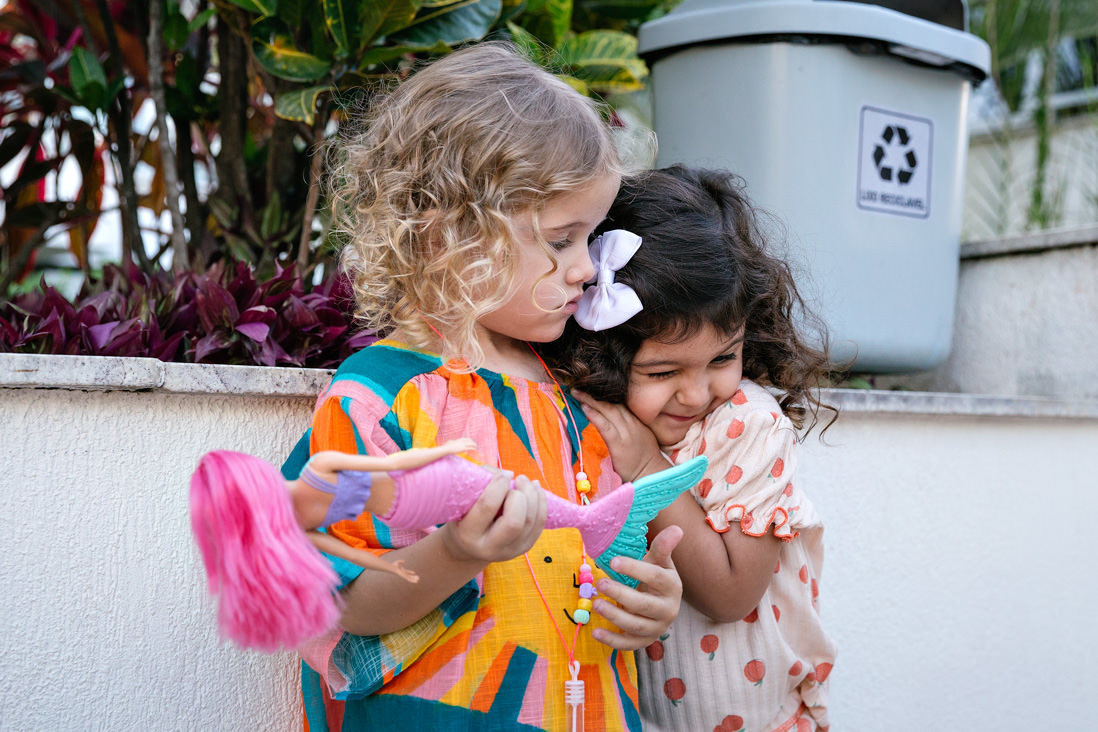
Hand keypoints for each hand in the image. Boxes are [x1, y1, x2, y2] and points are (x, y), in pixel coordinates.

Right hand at [439, 471, 547, 564]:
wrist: (467, 546)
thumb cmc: (463, 516)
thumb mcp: (462, 503)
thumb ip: (480, 484)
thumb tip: (507, 474)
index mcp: (468, 534)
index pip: (487, 506)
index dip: (499, 485)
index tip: (504, 474)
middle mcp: (490, 547)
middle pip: (514, 521)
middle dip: (520, 495)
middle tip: (518, 479)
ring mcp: (510, 550)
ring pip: (531, 521)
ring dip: (533, 495)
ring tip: (526, 481)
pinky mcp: (525, 547)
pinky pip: (540, 523)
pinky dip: (541, 502)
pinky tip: (535, 488)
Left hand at [574, 390, 668, 481]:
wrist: (652, 474)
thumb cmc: (644, 459)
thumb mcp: (641, 437)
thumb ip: (629, 427)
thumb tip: (612, 420)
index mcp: (637, 420)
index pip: (620, 402)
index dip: (605, 393)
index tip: (592, 387)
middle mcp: (632, 423)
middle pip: (613, 402)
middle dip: (595, 392)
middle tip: (580, 384)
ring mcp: (626, 432)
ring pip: (608, 410)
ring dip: (591, 399)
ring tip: (577, 392)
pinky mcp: (619, 443)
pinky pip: (604, 425)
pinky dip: (594, 415)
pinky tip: (584, 407)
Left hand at [590, 525, 683, 649]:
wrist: (661, 603)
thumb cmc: (656, 577)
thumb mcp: (659, 561)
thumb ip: (663, 546)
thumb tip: (676, 528)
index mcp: (673, 586)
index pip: (655, 577)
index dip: (634, 569)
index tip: (613, 561)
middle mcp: (668, 609)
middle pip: (644, 604)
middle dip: (621, 595)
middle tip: (600, 583)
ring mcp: (657, 627)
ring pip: (635, 625)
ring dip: (614, 616)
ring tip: (595, 603)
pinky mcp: (645, 641)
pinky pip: (628, 644)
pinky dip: (612, 641)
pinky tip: (596, 632)